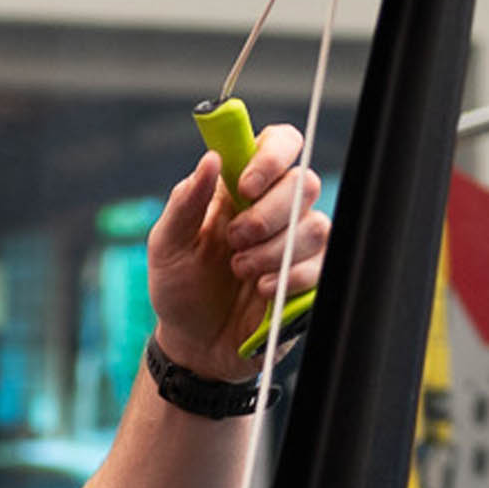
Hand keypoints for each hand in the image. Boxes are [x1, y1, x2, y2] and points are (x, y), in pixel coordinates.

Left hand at [145, 120, 330, 367]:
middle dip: (266, 215)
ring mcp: (296, 242)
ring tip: (240, 271)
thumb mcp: (166, 246)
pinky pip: (322, 263)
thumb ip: (185, 202)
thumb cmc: (179, 288)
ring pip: (314, 225)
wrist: (194, 344)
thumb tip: (211, 159)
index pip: (280, 143)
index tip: (246, 187)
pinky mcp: (309, 276)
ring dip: (272, 252)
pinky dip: (288, 277)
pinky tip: (260, 290)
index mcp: (241, 188)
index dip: (272, 156)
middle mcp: (275, 208)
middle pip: (303, 182)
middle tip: (234, 242)